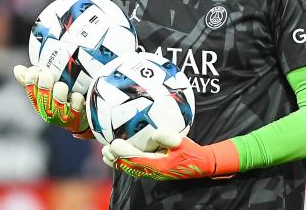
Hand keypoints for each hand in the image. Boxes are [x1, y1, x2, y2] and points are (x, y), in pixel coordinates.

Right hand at [14, 65, 92, 137]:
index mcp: (38, 101)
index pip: (30, 89)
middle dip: (45, 83)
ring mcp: (61, 116)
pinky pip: (76, 104)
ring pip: (58, 101)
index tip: (37, 69)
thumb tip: (17, 68)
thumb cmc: (59, 99)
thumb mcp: (44, 89)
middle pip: (43, 96)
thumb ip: (32, 80)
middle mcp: (47, 111)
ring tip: (63, 85)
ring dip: (60, 90)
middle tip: (49, 75)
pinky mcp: (76, 118)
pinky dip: (76, 98)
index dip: (32, 78)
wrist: (79, 118)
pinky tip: (77, 94)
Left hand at [101, 129, 238, 180]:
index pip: (136, 160)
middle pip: (129, 167)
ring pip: (130, 169)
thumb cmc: (191, 152)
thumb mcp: (184, 142)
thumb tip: (155, 132)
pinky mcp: (154, 170)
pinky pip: (135, 168)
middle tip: (105, 150)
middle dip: (116, 159)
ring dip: (117, 162)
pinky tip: (119, 156)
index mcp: (158, 165)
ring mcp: (152, 172)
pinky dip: (125, 162)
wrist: (200, 164)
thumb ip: (170, 138)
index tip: (113, 144)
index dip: (123, 153)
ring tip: (106, 154)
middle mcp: (153, 171)